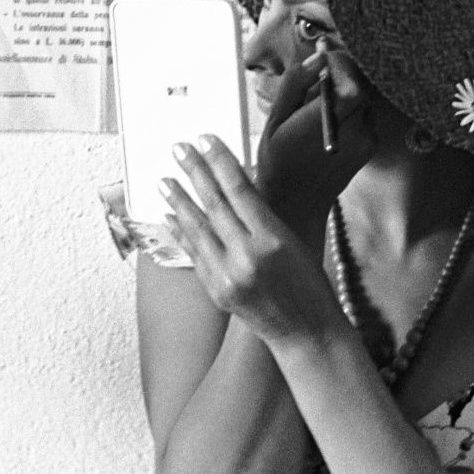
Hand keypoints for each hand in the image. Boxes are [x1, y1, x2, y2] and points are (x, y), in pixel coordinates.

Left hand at [160, 135, 340, 343]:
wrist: (306, 333)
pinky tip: (172, 217)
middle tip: (178, 149)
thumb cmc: (309, 284)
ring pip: (197, 229)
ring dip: (178, 201)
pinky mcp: (216, 291)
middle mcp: (246, 257)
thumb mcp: (293, 240)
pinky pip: (195, 254)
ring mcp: (227, 276)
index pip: (239, 190)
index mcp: (273, 240)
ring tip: (165, 180)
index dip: (220, 161)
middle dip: (194, 172)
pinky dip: (182, 233)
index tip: (205, 140)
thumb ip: (263, 215)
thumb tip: (236, 183)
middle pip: (213, 204)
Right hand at [256, 49, 375, 237]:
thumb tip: (317, 57)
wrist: (296, 204)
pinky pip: (364, 113)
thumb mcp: (275, 120)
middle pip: (358, 84)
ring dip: (343, 93)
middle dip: (338, 76)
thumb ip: (296, 84)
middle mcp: (354, 131)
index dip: (338, 63)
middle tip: (313, 86)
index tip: (322, 56)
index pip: (350, 80)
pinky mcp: (372, 145)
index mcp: (326, 124)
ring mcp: (367, 139)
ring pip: (362, 97)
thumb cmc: (279, 162)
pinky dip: (348, 110)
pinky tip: (327, 125)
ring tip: (316, 110)